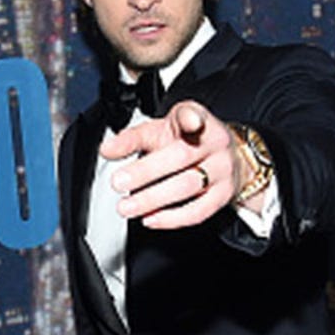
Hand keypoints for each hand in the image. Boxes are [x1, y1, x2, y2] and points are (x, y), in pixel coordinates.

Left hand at [102, 100, 240, 229]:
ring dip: (152, 199)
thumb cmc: (188, 140)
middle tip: (118, 182)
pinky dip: (170, 218)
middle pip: (181, 156)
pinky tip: (150, 218)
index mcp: (199, 120)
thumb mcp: (161, 130)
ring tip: (126, 206)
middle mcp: (215, 143)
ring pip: (187, 186)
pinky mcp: (223, 196)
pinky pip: (197, 211)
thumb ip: (133, 138)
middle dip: (146, 171)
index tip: (188, 122)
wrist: (227, 156)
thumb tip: (107, 149)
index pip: (192, 116)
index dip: (190, 118)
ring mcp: (222, 170)